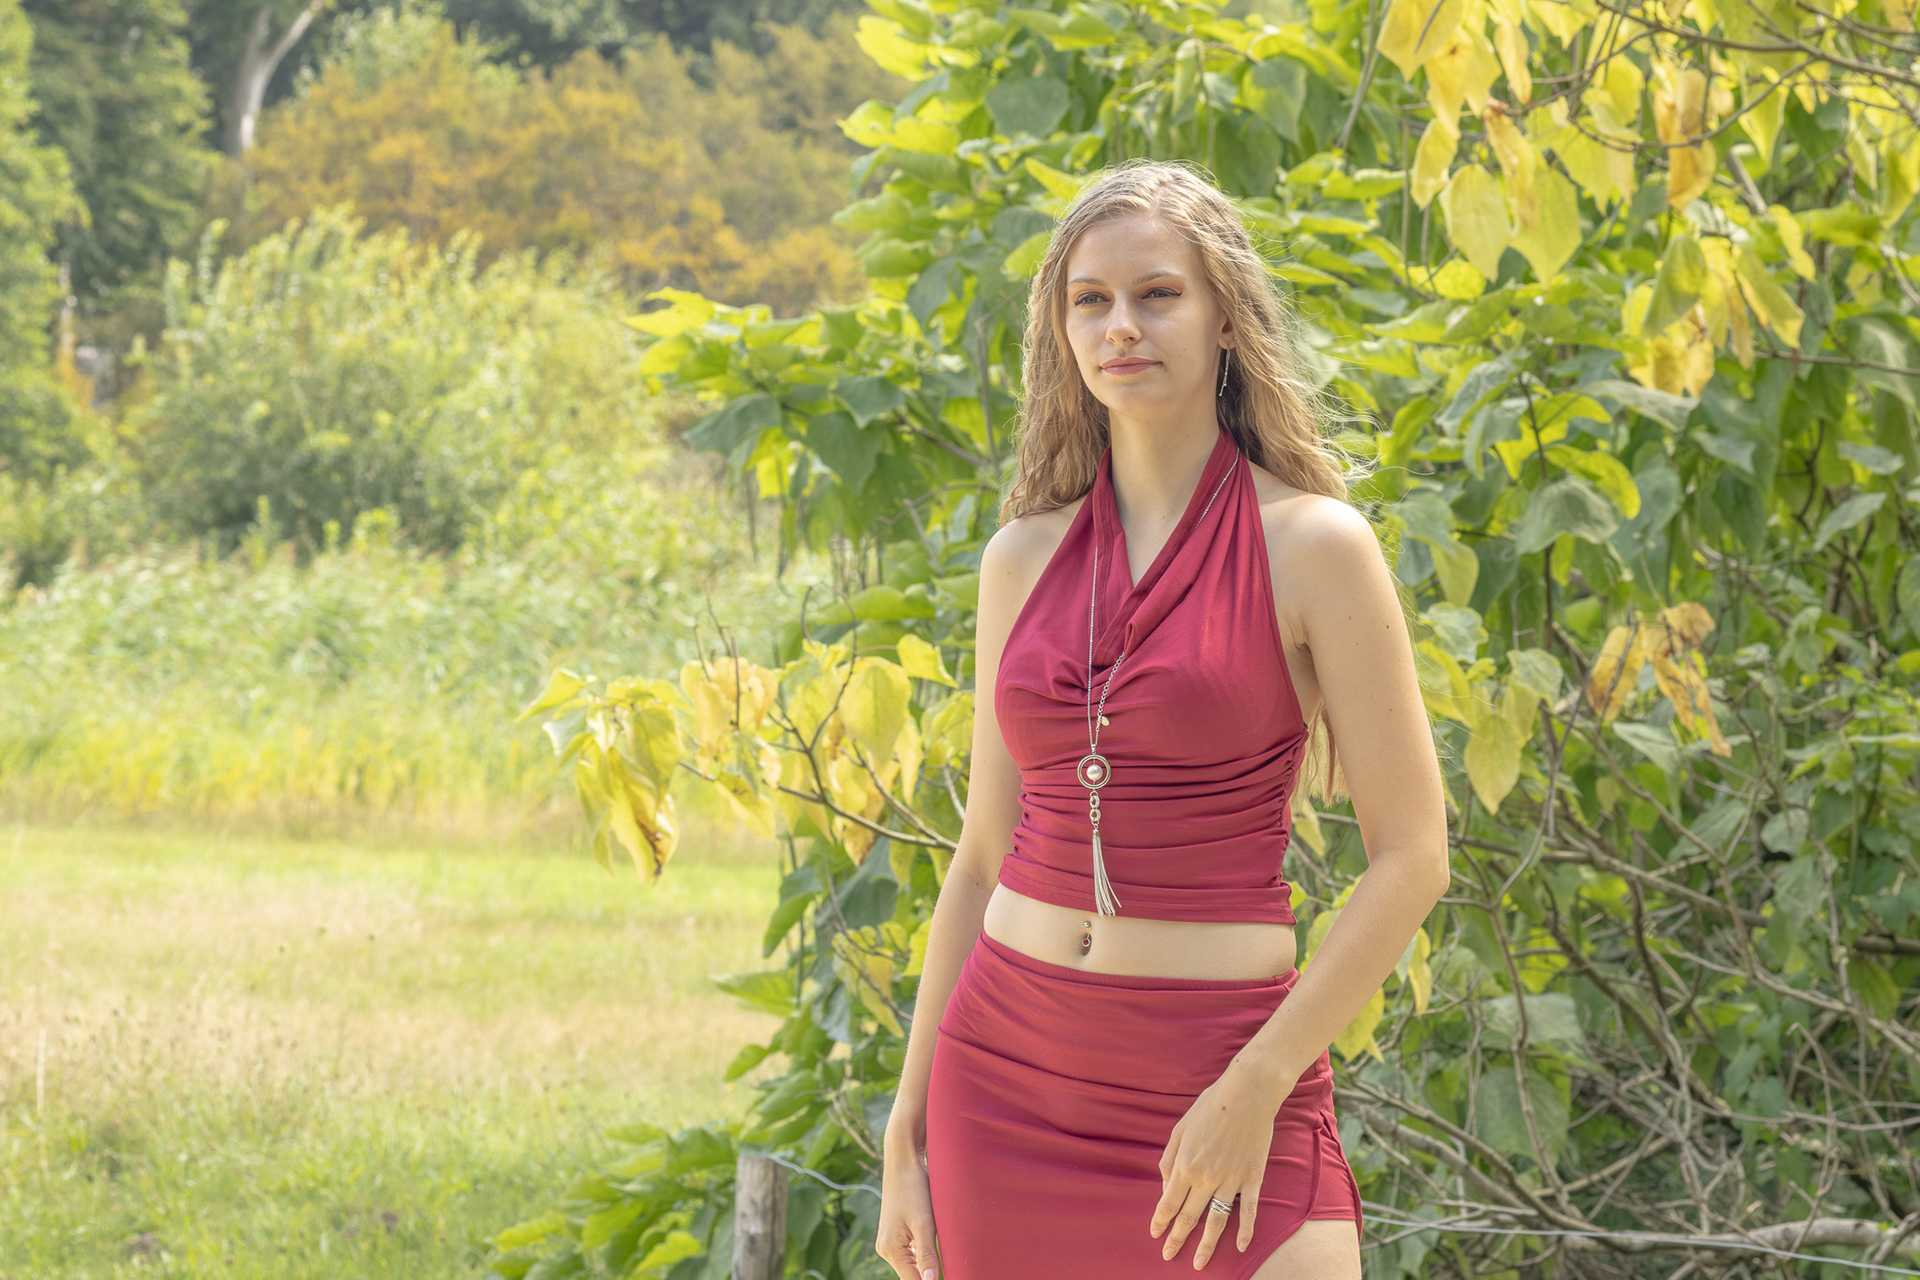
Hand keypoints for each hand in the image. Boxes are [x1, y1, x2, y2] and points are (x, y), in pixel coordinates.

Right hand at [876, 1124, 940, 1279]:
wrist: (904, 1162)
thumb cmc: (914, 1189)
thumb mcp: (925, 1223)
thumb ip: (927, 1255)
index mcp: (891, 1250)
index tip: (953, 1276)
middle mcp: (887, 1250)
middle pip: (912, 1275)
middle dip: (931, 1275)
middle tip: (956, 1267)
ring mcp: (890, 1242)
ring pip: (913, 1265)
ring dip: (929, 1264)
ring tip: (947, 1253)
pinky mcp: (896, 1234)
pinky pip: (912, 1252)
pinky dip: (925, 1253)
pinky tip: (938, 1245)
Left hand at [1150, 1057, 1292, 1269]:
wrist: (1247, 1094)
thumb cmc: (1210, 1107)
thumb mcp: (1180, 1129)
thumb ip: (1170, 1160)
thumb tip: (1168, 1187)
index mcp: (1185, 1166)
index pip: (1169, 1203)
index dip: (1161, 1221)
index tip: (1156, 1235)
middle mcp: (1206, 1178)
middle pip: (1190, 1217)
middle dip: (1177, 1238)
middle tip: (1169, 1256)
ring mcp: (1231, 1181)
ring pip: (1217, 1221)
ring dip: (1207, 1244)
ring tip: (1199, 1262)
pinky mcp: (1253, 1179)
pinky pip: (1249, 1211)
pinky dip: (1246, 1230)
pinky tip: (1242, 1246)